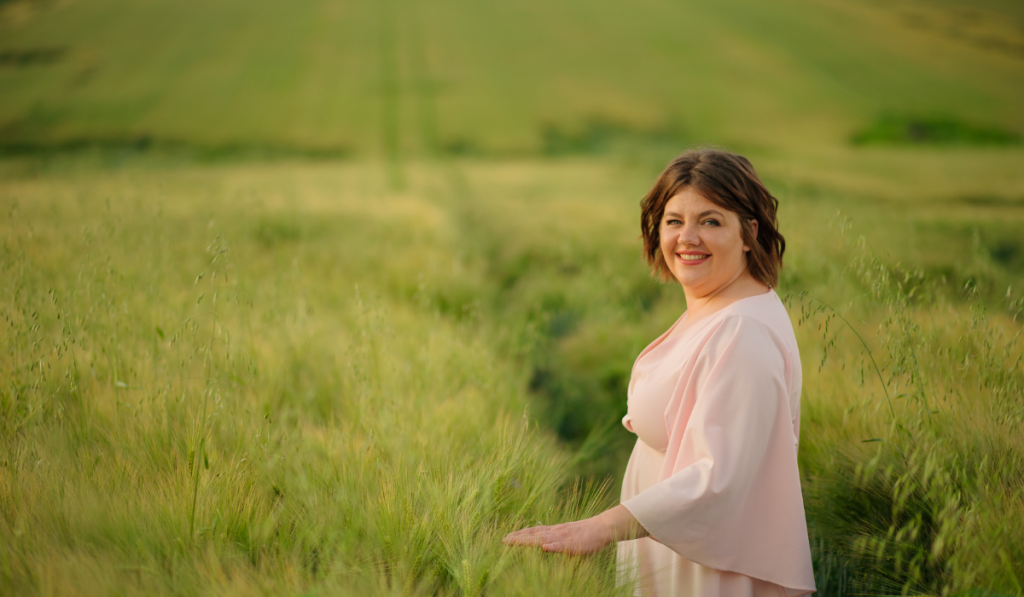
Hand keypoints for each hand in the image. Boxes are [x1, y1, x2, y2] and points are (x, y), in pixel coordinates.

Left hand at [502, 505, 647, 554]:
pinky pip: (563, 545)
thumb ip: (554, 540)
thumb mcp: (566, 537)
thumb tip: (542, 544)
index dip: (519, 535)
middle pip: (534, 535)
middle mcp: (556, 532)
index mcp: (553, 531)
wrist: (601, 528)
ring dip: (529, 541)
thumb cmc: (584, 535)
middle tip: (503, 540)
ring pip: (544, 539)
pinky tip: (545, 547)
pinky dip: (554, 546)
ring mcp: (564, 537)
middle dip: (518, 538)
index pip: (533, 532)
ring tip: (516, 542)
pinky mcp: (574, 544)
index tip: (505, 538)